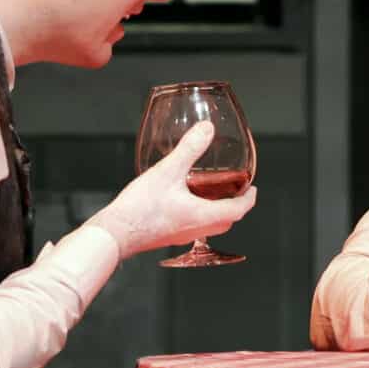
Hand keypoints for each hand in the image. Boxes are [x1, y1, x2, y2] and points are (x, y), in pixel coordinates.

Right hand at [89, 121, 258, 258]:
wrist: (115, 233)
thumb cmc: (140, 209)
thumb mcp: (167, 171)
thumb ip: (189, 149)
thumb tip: (207, 130)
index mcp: (202, 216)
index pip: (238, 210)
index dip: (249, 199)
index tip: (253, 189)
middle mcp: (195, 229)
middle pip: (226, 221)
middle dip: (235, 206)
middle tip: (236, 191)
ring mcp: (181, 236)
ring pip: (209, 226)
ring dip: (216, 211)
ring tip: (211, 194)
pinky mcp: (167, 236)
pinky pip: (191, 227)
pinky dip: (197, 214)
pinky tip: (183, 201)